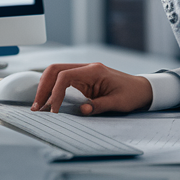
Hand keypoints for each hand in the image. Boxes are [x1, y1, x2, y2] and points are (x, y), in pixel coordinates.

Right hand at [31, 63, 153, 115]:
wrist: (142, 89)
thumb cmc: (132, 94)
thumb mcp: (117, 103)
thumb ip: (98, 106)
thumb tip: (81, 111)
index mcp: (94, 71)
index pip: (65, 76)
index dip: (55, 92)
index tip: (52, 110)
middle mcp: (87, 68)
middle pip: (55, 70)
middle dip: (43, 87)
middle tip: (36, 107)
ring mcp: (84, 72)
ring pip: (56, 72)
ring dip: (45, 87)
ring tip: (38, 106)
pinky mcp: (84, 78)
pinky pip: (63, 79)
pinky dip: (53, 89)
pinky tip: (48, 101)